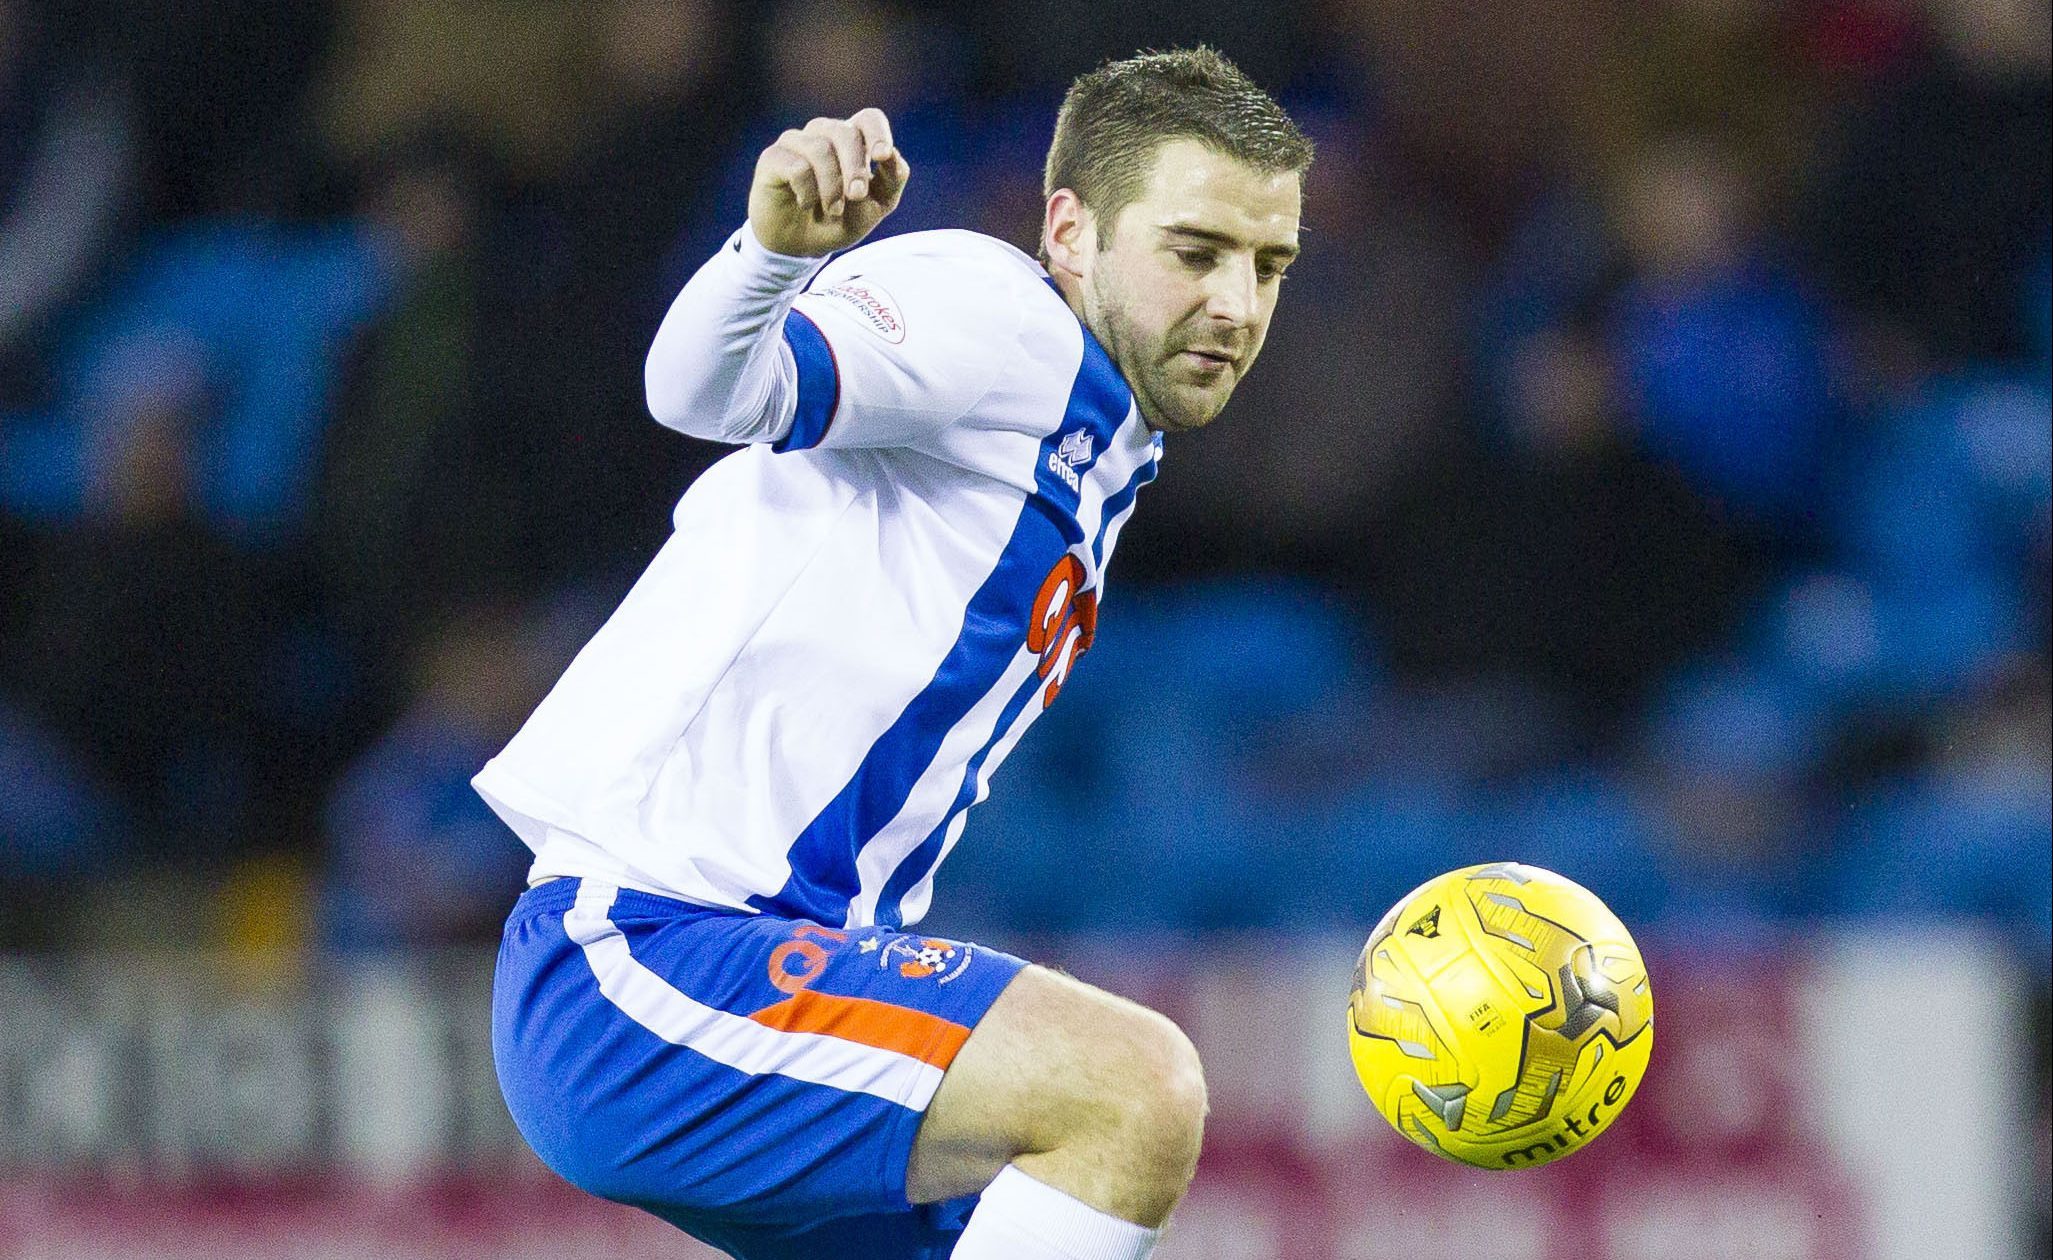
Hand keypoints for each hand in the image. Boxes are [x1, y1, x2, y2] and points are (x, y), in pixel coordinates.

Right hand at [748, 108, 910, 257]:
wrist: (798, 247)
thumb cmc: (838, 221)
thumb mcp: (874, 208)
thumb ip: (890, 182)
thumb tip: (893, 156)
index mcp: (853, 141)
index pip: (869, 119)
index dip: (878, 133)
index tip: (882, 157)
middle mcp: (824, 134)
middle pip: (846, 133)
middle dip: (855, 167)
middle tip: (857, 195)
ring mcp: (796, 142)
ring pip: (821, 149)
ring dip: (832, 186)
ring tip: (833, 210)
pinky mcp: (773, 158)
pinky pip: (797, 167)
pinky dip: (808, 192)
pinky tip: (805, 204)